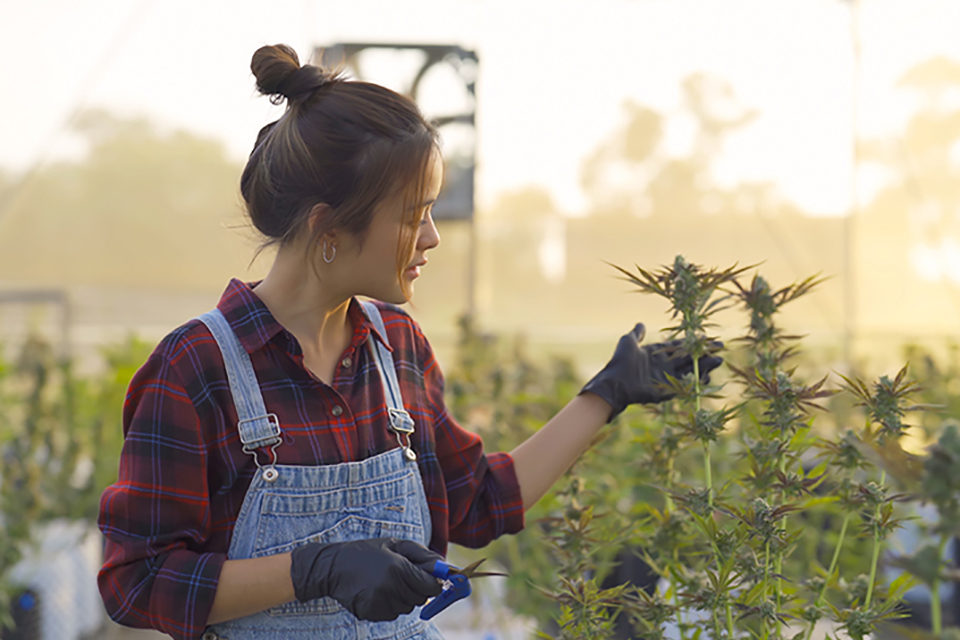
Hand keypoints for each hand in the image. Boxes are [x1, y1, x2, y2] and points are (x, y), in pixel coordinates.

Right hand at [290, 537, 442, 621]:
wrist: (333, 567)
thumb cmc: (367, 552)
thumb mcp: (395, 545)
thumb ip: (423, 555)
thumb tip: (446, 567)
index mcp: (399, 568)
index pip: (431, 586)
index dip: (433, 582)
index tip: (428, 578)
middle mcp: (391, 588)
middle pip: (421, 599)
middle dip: (417, 588)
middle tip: (401, 575)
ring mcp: (381, 603)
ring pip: (407, 607)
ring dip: (403, 597)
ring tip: (386, 582)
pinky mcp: (372, 613)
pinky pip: (393, 614)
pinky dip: (390, 605)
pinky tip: (377, 591)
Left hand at [580, 323, 722, 420]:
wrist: (614, 382)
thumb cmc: (620, 361)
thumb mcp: (628, 342)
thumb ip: (637, 334)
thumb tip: (640, 323)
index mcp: (657, 353)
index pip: (679, 346)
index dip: (693, 342)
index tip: (707, 337)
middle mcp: (664, 365)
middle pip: (688, 358)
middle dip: (704, 353)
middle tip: (720, 348)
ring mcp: (666, 377)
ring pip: (690, 371)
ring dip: (704, 366)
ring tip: (718, 361)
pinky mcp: (667, 390)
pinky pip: (685, 385)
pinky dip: (696, 381)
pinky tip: (708, 376)